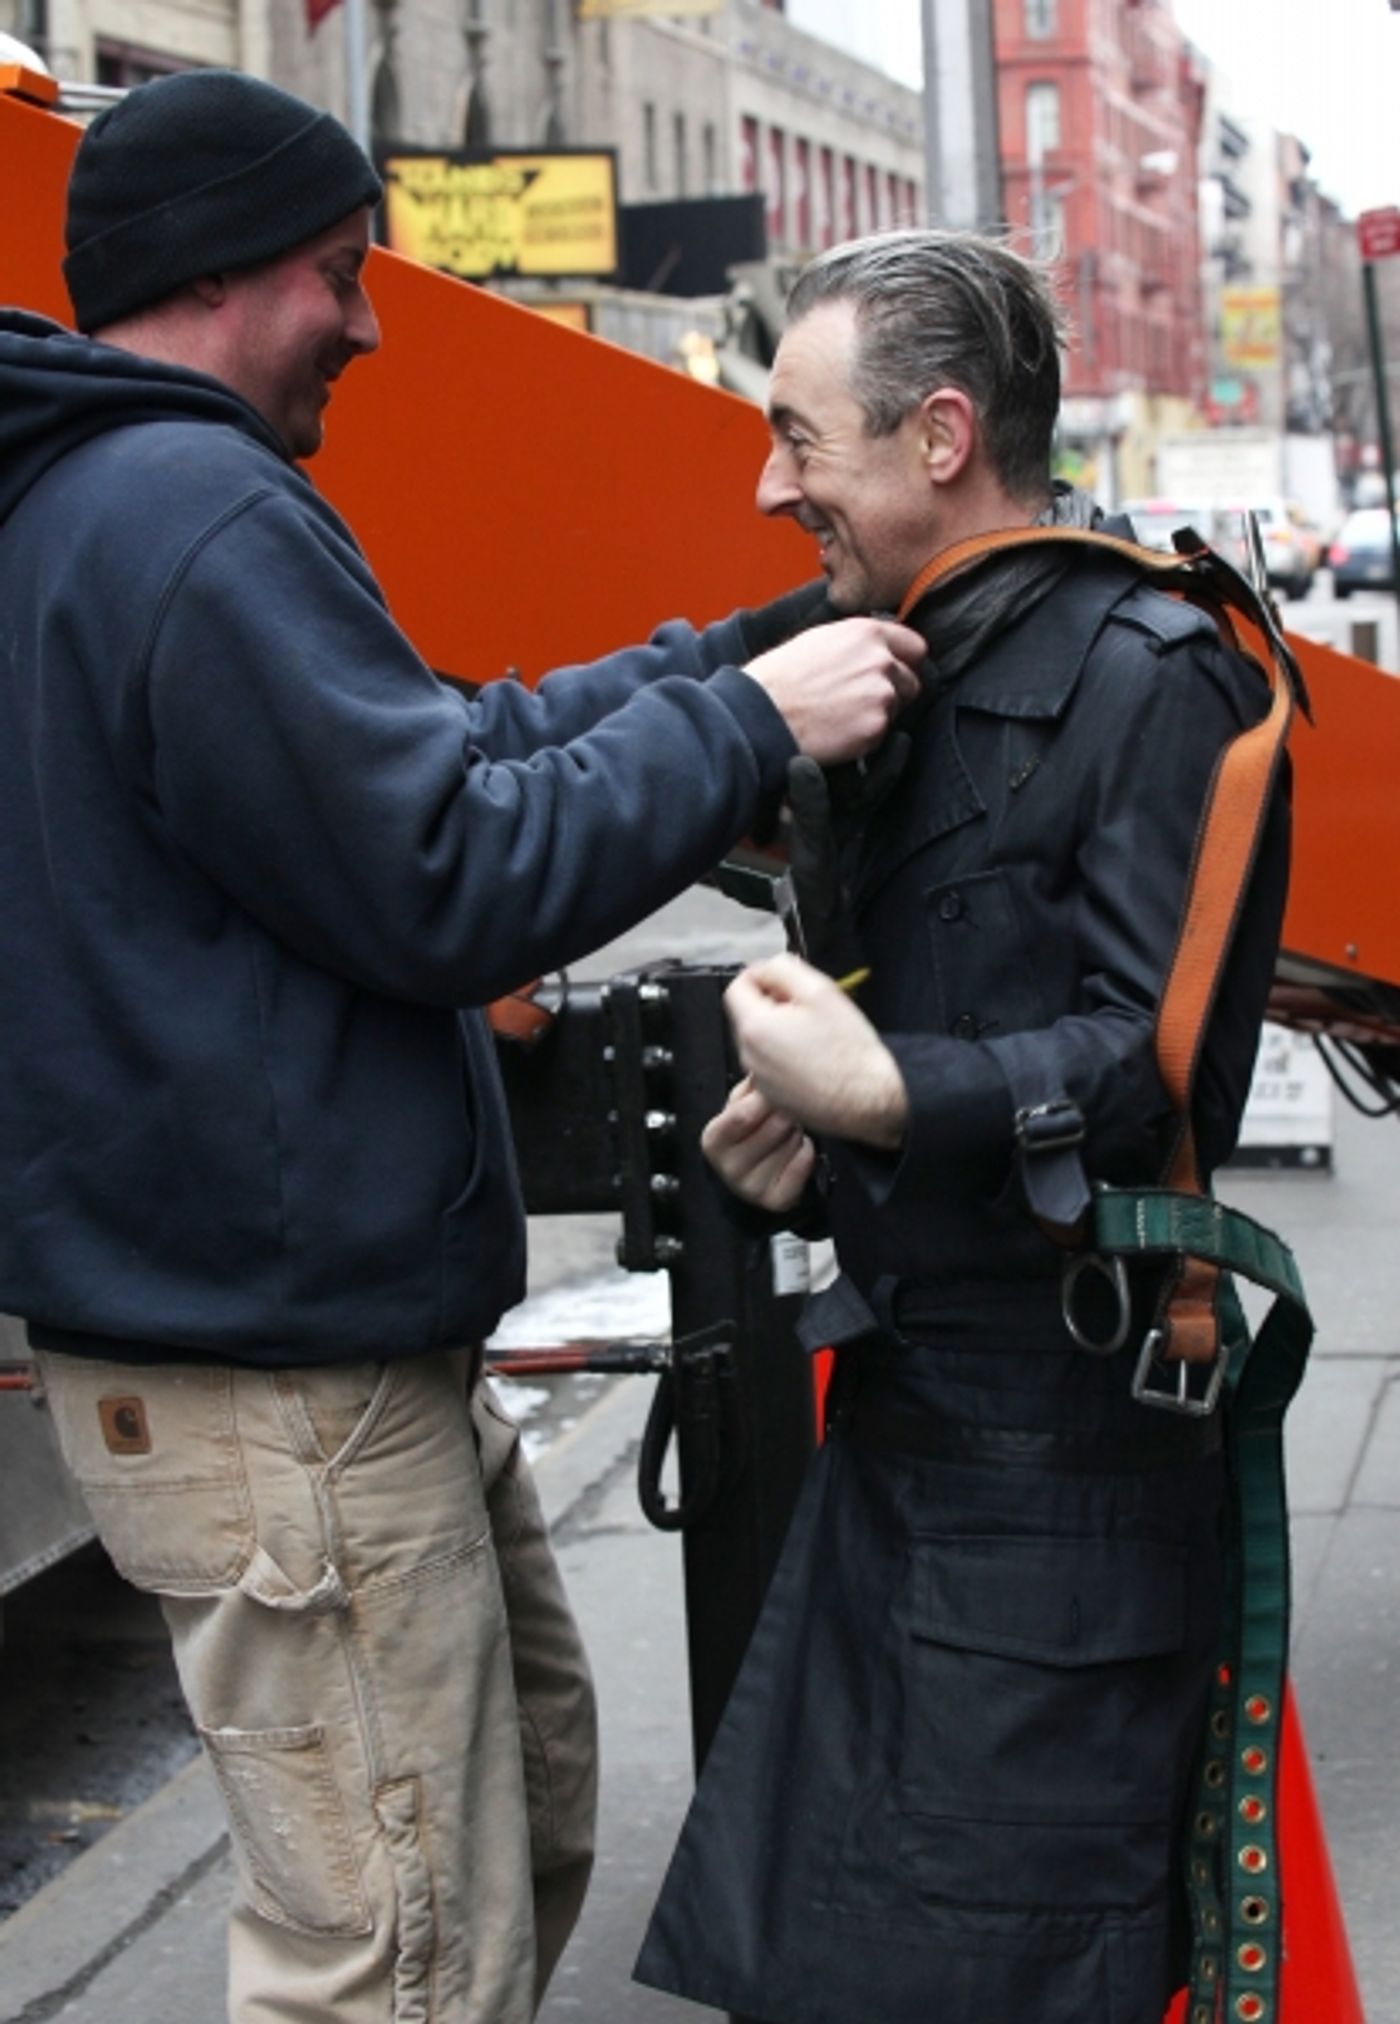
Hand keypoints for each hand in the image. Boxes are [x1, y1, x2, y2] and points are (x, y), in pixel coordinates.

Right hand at [701, 1076, 816, 1213]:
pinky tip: (799, 1149)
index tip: (775, 1091)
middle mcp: (727, 1169)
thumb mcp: (742, 1103)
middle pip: (774, 1128)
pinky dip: (807, 1153)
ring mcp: (751, 1189)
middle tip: (786, 1112)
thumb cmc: (751, 1130)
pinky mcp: (776, 1201)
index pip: (742, 1115)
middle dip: (786, 1113)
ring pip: (791, 1145)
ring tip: (790, 1131)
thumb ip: (750, 1084)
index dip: (765, 1098)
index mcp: (714, 1140)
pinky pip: (803, 1165)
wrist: (759, 1169)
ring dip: (798, 1132)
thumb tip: (762, 1063)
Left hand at [724, 953, 908, 1150]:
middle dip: (773, 1004)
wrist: (869, 1099)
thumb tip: (766, 968)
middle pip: (748, 1014)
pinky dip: (786, 1056)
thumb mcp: (820, 991)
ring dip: (781, 1030)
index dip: (762, 976)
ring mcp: (760, 1080)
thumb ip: (784, 969)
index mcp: (755, 1027)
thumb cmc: (850, 1052)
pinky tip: (815, 1057)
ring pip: (760, 1040)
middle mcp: (750, 1056)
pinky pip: (771, 1065)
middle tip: (808, 1008)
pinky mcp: (773, 1096)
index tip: (783, 980)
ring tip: (816, 1035)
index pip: (737, 987)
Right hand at [743, 618, 923, 764]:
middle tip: (858, 701)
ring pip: (897, 709)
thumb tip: (876, 649)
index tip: (894, 673)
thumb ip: (856, 642)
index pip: (915, 647)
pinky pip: (882, 734)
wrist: (763, 712)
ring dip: (878, 714)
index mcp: (867, 633)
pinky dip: (865, 737)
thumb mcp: (820, 639)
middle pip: (911, 681)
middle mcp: (881, 660)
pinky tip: (838, 731)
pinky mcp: (876, 727)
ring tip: (841, 715)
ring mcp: (882, 695)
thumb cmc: (780, 677)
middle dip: (892, 692)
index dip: (905, 662)